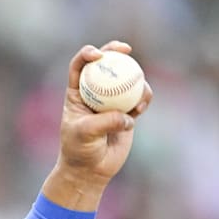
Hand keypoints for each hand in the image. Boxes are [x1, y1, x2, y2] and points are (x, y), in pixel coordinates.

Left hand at [42, 40, 152, 210]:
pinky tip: (140, 107)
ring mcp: (112, 101)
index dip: (87, 54)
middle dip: (115, 51)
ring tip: (137, 97)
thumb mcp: (85, 134)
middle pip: (105, 64)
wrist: (90, 169)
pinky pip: (139, 97)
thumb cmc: (79, 150)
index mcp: (76, 92)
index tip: (98, 55)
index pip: (79, 66)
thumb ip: (104, 122)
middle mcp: (94, 93)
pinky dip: (143, 98)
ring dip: (135, 80)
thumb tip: (126, 116)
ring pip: (127, 80)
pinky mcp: (127, 112)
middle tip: (126, 49)